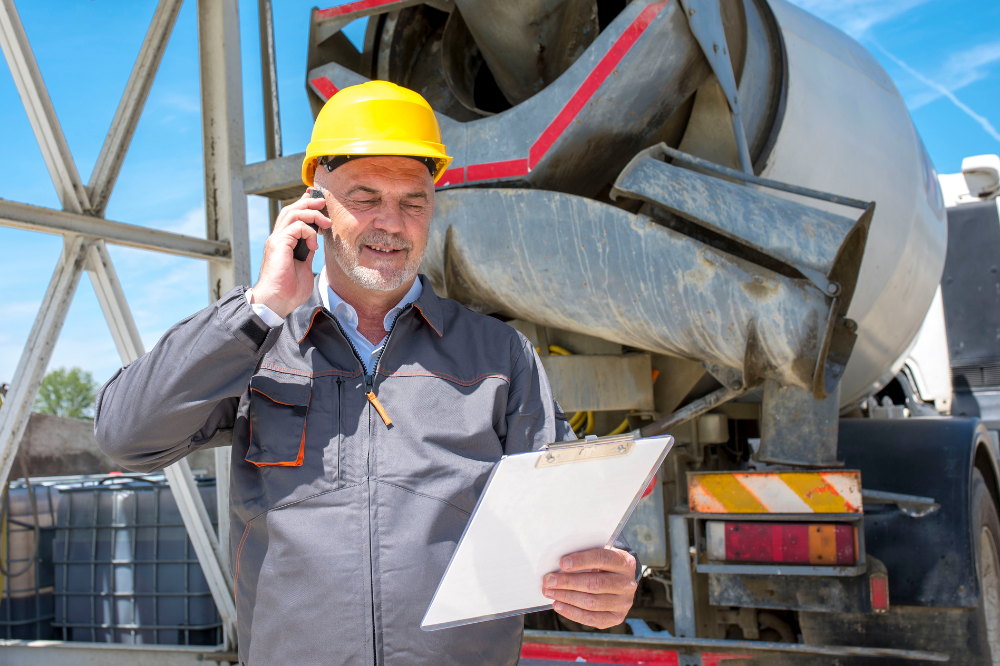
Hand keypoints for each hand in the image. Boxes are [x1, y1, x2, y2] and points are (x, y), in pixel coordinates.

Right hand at [250, 190, 330, 317]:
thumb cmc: (289, 290)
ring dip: (312, 213)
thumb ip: (308, 252)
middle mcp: (278, 238)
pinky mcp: (278, 244)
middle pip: (291, 210)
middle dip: (309, 203)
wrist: (277, 301)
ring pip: (292, 213)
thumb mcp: (304, 266)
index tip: (318, 201)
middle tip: (324, 202)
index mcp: (283, 242)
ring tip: (326, 222)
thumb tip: (316, 243)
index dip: (304, 205)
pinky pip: (296, 227)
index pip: (292, 216)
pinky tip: (314, 245)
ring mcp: (277, 240)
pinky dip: (309, 232)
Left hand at [541, 547, 636, 628]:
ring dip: (566, 598)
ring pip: (592, 602)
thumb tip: (557, 565)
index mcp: (625, 562)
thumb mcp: (600, 554)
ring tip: (549, 592)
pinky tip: (558, 605)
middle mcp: (628, 583)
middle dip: (568, 582)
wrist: (620, 580)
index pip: (602, 559)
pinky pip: (592, 619)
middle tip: (548, 581)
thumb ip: (584, 556)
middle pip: (595, 584)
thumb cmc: (603, 565)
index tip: (562, 563)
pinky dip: (572, 612)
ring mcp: (624, 603)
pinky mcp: (617, 617)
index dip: (581, 561)